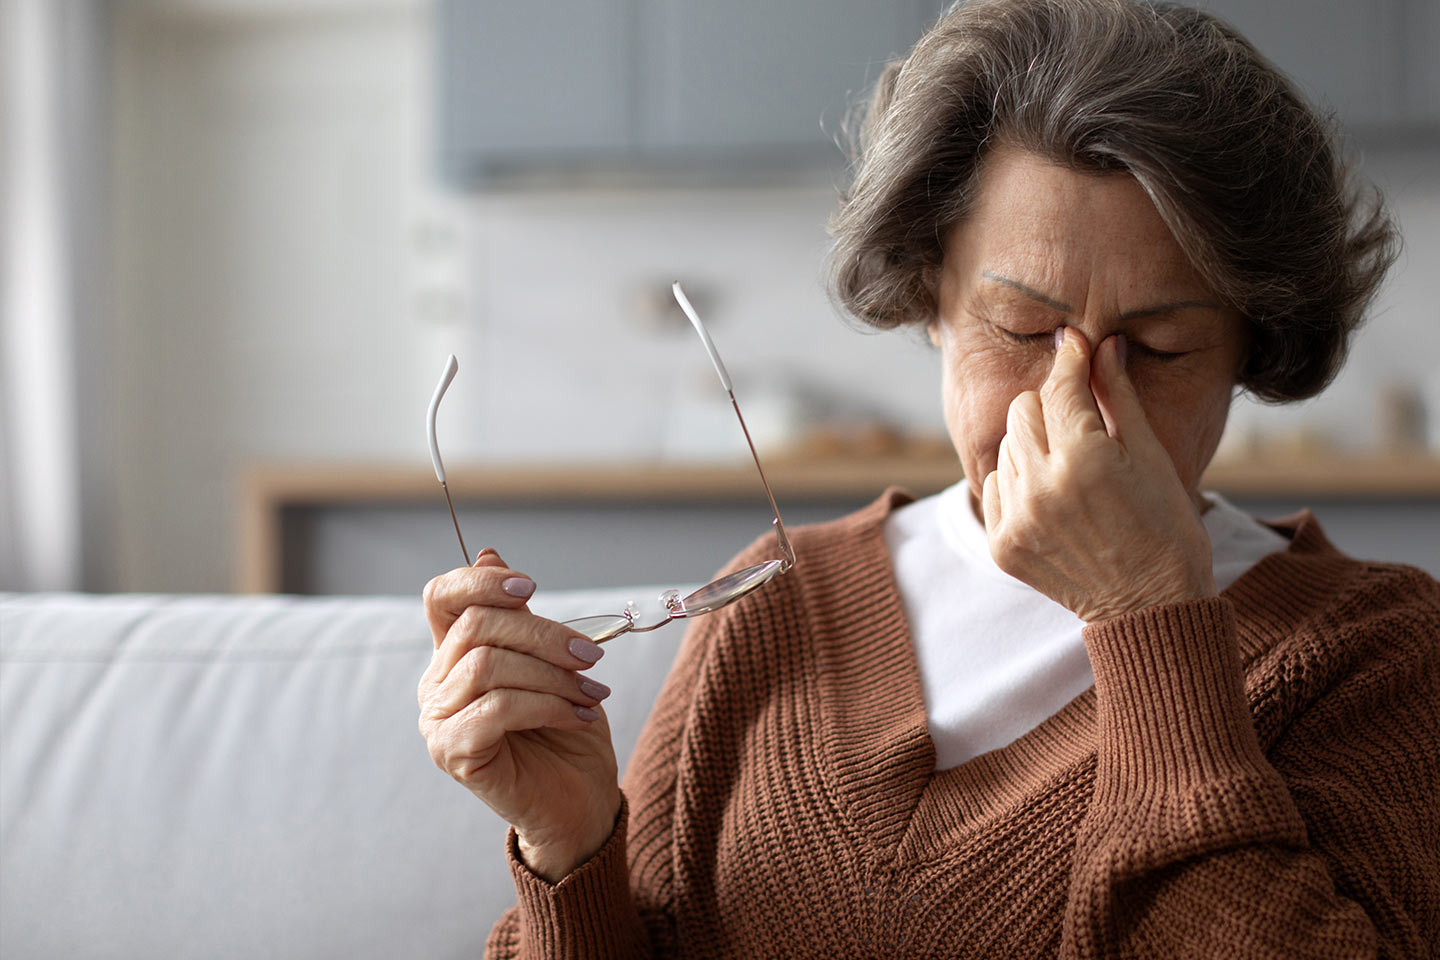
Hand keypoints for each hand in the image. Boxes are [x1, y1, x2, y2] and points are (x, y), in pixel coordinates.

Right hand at [418, 549, 621, 880]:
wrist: (580, 801)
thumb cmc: (566, 730)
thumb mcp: (552, 661)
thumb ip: (519, 616)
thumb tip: (489, 553)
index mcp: (454, 656)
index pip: (442, 598)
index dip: (480, 581)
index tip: (531, 586)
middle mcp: (437, 685)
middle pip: (476, 627)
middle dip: (543, 635)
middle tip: (591, 657)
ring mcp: (439, 721)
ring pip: (489, 666)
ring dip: (552, 675)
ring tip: (591, 694)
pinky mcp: (455, 753)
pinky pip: (498, 708)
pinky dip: (548, 705)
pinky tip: (579, 715)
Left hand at [981, 328, 1216, 621]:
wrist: (1151, 606)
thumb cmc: (1166, 528)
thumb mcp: (1151, 456)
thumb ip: (1119, 397)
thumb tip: (1102, 346)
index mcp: (1085, 460)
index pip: (1061, 388)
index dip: (1071, 361)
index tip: (1076, 343)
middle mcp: (1042, 487)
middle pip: (1024, 410)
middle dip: (1053, 407)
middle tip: (1084, 425)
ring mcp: (1017, 518)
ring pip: (1008, 446)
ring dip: (1035, 447)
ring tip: (1073, 471)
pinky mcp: (1001, 544)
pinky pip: (994, 485)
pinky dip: (1018, 483)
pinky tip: (1053, 499)